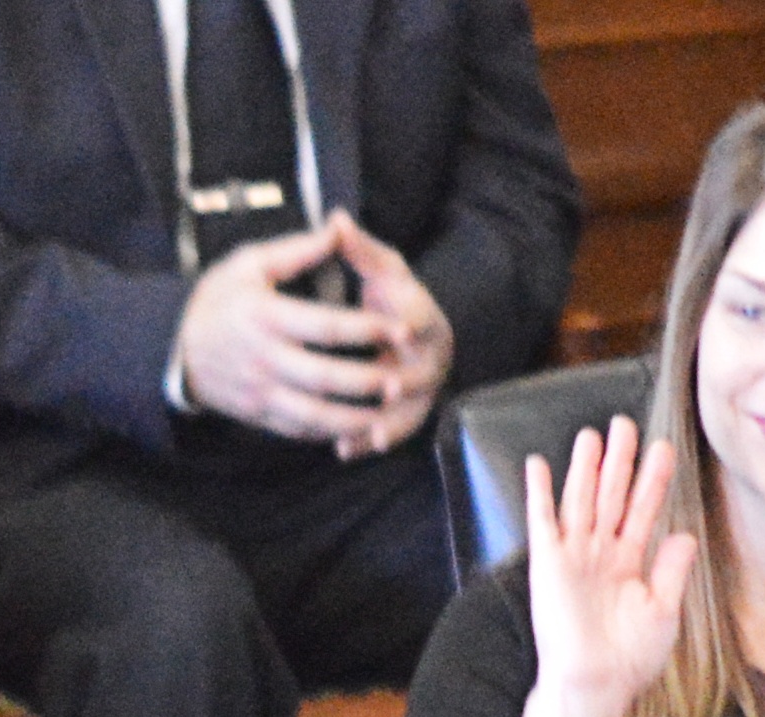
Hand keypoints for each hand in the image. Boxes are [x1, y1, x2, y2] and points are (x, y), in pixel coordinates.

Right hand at [172, 222, 400, 446]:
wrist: (174, 348)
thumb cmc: (218, 299)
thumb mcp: (248, 263)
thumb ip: (296, 250)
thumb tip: (338, 228)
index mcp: (264, 316)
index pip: (326, 326)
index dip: (368, 329)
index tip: (402, 328)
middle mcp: (261, 357)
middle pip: (323, 376)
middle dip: (366, 382)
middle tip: (400, 381)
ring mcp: (257, 390)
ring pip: (312, 413)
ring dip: (352, 417)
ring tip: (383, 412)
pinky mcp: (255, 412)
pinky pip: (295, 428)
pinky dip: (327, 432)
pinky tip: (352, 427)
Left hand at [323, 220, 454, 456]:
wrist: (405, 329)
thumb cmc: (387, 295)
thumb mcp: (378, 268)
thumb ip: (358, 249)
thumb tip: (336, 218)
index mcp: (424, 315)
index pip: (422, 316)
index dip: (411, 319)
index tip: (400, 327)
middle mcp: (427, 355)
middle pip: (424, 370)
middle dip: (408, 378)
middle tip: (389, 385)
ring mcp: (419, 388)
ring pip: (409, 411)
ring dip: (388, 423)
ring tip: (361, 435)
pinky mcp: (404, 412)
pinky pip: (391, 432)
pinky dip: (368, 443)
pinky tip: (344, 451)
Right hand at [504, 413, 699, 716]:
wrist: (595, 684)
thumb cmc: (631, 658)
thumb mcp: (665, 612)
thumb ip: (674, 571)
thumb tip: (685, 533)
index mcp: (632, 563)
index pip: (644, 510)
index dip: (654, 479)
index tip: (663, 448)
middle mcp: (602, 554)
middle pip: (612, 495)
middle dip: (619, 461)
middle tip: (625, 424)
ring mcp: (574, 557)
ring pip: (581, 500)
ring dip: (585, 467)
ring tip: (593, 434)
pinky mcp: (547, 565)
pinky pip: (543, 522)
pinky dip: (540, 493)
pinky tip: (539, 466)